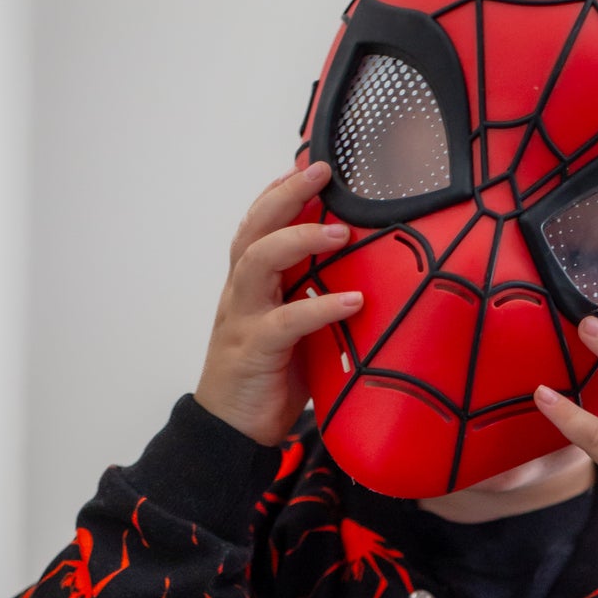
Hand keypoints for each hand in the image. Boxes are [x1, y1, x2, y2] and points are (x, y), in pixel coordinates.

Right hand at [193, 161, 362, 446]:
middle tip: (323, 172)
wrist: (232, 431)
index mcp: (249, 286)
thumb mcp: (296, 333)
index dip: (279, 192)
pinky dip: (321, 307)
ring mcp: (243, 318)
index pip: (257, 225)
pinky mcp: (255, 350)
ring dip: (300, 239)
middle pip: (254, 228)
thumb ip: (314, 303)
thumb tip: (365, 285)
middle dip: (287, 194)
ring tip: (341, 231)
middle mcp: (241, 293)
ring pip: (259, 261)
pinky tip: (353, 301)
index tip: (309, 167)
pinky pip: (287, 321)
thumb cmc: (267, 379)